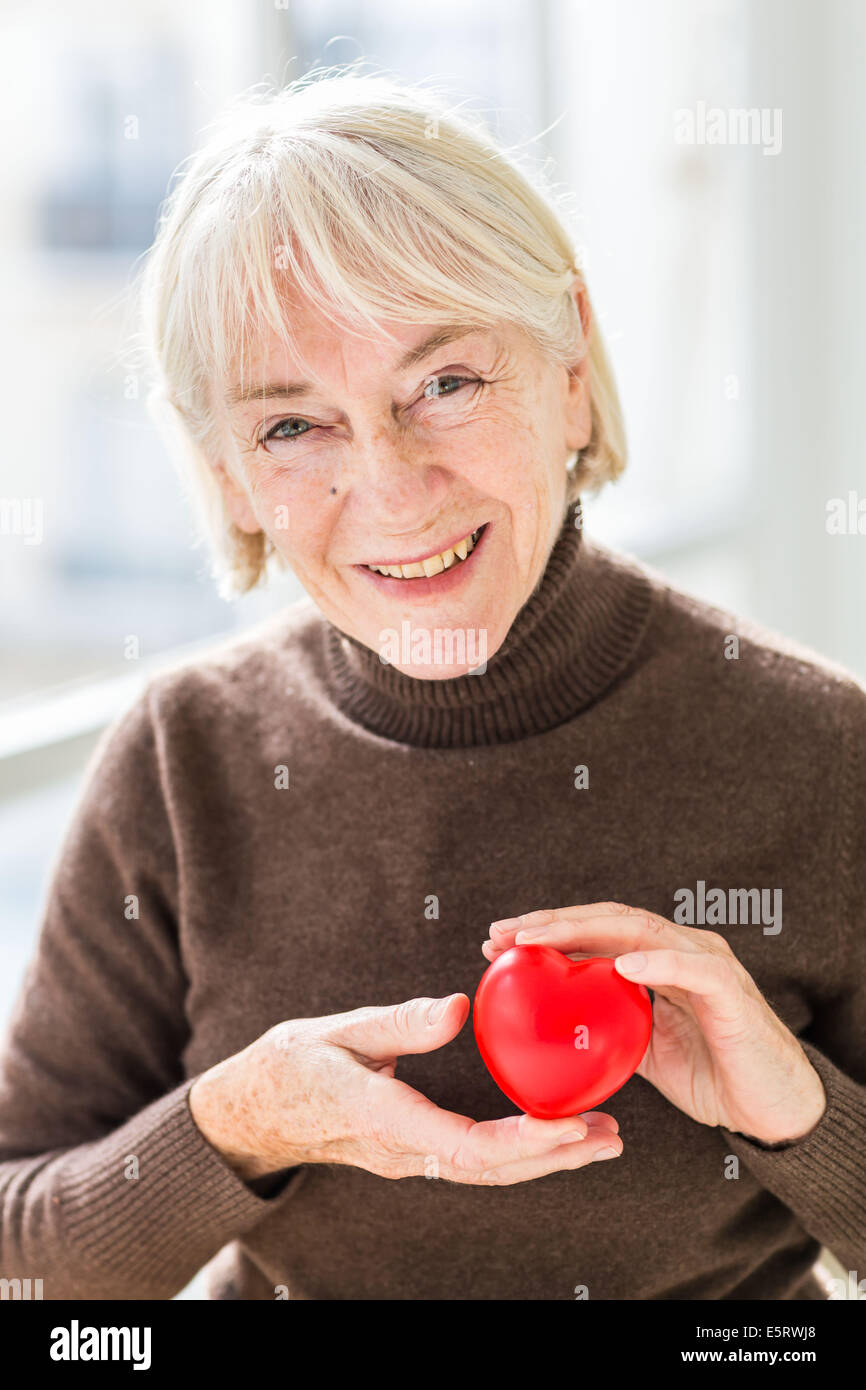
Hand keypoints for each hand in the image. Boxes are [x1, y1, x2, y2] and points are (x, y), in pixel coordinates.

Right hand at [189, 993, 623, 1184]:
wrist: (255, 1109)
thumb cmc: (294, 1062)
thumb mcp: (340, 1030)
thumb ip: (399, 1024)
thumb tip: (458, 1006)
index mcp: (384, 1119)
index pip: (463, 1145)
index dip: (523, 1142)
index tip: (571, 1125)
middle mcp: (401, 1151)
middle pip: (489, 1169)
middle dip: (553, 1158)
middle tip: (609, 1137)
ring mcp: (406, 1159)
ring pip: (486, 1172)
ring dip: (546, 1159)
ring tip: (602, 1139)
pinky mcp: (411, 1152)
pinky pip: (473, 1160)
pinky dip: (519, 1151)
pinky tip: (553, 1132)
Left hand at [482, 902, 826, 1145]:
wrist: (769, 1109)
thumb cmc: (710, 1074)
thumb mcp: (642, 1050)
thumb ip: (606, 1027)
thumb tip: (549, 1028)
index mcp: (659, 958)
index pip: (597, 930)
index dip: (548, 930)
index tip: (497, 941)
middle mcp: (683, 949)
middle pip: (611, 919)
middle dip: (553, 922)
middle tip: (503, 934)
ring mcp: (708, 965)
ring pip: (642, 932)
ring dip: (586, 931)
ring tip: (541, 940)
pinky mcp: (732, 993)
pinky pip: (694, 969)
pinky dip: (656, 963)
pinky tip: (620, 965)